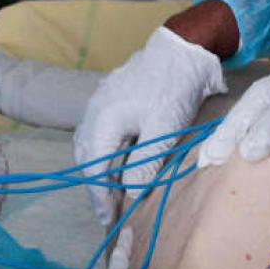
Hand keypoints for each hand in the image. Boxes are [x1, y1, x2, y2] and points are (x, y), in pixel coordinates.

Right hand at [73, 27, 227, 226]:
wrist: (183, 48)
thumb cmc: (174, 88)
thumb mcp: (163, 130)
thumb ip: (144, 164)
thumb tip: (129, 193)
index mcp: (102, 120)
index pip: (93, 169)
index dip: (99, 197)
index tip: (108, 220)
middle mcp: (94, 111)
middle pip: (86, 157)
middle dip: (96, 185)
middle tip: (110, 209)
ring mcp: (101, 101)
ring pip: (90, 143)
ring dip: (98, 168)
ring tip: (113, 189)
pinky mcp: (112, 97)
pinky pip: (99, 130)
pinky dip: (104, 150)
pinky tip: (119, 159)